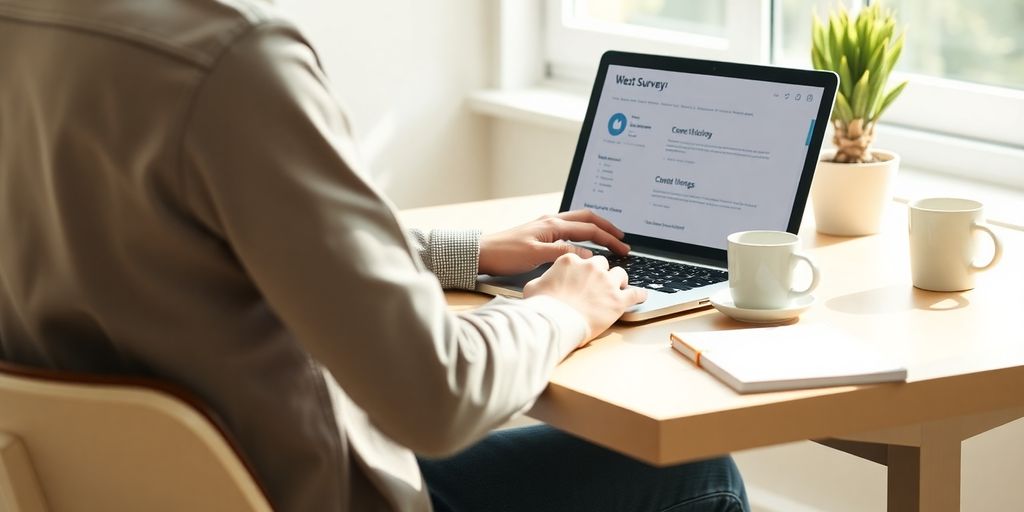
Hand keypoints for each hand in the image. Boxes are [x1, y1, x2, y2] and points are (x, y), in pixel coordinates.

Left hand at [478, 210, 629, 275]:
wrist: (482, 252)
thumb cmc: (506, 254)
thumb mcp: (536, 256)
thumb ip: (563, 253)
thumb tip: (588, 255)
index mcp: (553, 225)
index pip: (589, 230)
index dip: (609, 239)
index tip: (623, 248)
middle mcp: (552, 221)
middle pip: (587, 218)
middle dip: (607, 227)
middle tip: (623, 239)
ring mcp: (546, 225)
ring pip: (578, 221)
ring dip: (596, 227)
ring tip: (609, 237)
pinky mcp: (540, 232)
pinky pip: (569, 228)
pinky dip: (583, 232)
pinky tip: (585, 240)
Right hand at [524, 254, 646, 344]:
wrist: (555, 321)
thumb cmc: (542, 306)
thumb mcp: (533, 287)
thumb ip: (542, 280)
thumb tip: (540, 284)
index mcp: (570, 261)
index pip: (581, 259)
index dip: (582, 269)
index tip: (582, 276)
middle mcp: (591, 267)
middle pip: (602, 263)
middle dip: (602, 272)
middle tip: (599, 283)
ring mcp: (606, 282)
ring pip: (620, 274)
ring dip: (619, 281)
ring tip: (619, 288)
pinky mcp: (618, 299)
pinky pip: (636, 293)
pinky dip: (639, 294)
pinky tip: (641, 295)